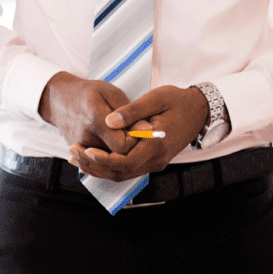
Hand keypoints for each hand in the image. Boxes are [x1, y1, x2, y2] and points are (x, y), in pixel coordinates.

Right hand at [38, 72, 137, 162]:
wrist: (58, 99)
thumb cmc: (86, 93)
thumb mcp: (110, 93)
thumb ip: (129, 112)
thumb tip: (148, 129)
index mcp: (96, 120)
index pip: (122, 146)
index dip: (135, 141)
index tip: (140, 130)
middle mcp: (86, 138)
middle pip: (116, 157)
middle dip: (130, 148)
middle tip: (134, 133)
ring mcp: (81, 147)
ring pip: (109, 160)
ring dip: (120, 151)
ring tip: (123, 134)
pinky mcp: (79, 151)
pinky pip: (99, 159)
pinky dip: (109, 152)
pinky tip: (112, 139)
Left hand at [68, 85, 208, 181]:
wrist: (199, 111)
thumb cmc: (178, 101)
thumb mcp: (156, 99)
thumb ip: (132, 111)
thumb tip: (109, 121)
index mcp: (157, 145)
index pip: (126, 162)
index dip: (104, 160)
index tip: (86, 150)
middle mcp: (156, 159)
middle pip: (120, 173)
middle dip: (94, 166)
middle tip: (73, 153)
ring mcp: (155, 162)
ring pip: (122, 174)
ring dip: (98, 168)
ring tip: (76, 157)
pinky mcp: (151, 161)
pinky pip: (127, 170)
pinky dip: (108, 166)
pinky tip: (91, 158)